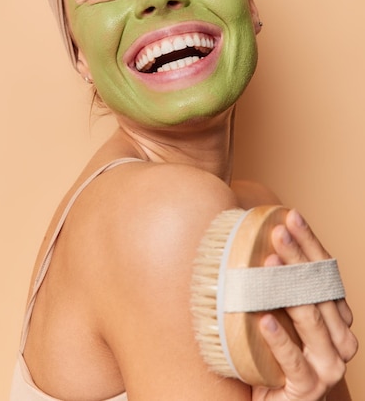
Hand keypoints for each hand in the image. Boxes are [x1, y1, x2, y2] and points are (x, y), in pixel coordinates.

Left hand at [252, 209, 357, 400]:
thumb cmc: (277, 353)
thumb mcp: (283, 314)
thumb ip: (280, 285)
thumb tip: (257, 239)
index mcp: (337, 316)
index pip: (326, 271)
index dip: (309, 242)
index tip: (290, 215)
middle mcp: (341, 339)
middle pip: (320, 289)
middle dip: (299, 257)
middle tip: (278, 231)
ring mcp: (328, 366)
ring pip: (312, 320)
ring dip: (289, 289)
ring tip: (268, 264)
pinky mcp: (308, 387)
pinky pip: (293, 360)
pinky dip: (278, 338)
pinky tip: (262, 318)